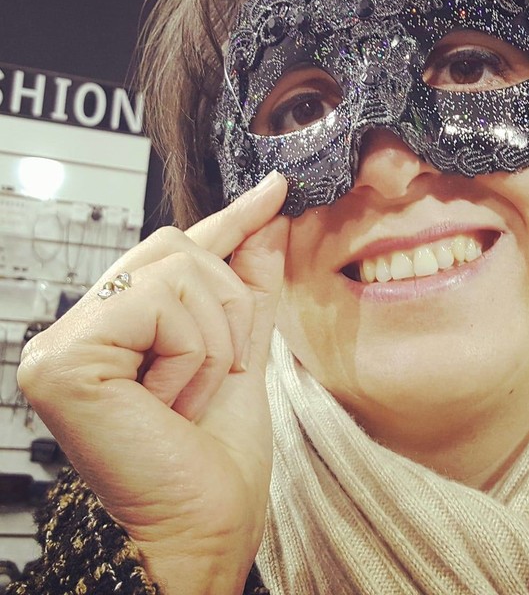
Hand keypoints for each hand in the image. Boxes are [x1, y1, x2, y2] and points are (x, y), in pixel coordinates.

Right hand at [17, 171, 288, 594]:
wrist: (203, 528)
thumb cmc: (217, 457)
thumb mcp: (245, 354)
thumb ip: (251, 287)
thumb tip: (271, 220)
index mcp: (124, 326)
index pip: (179, 249)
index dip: (232, 217)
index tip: (276, 188)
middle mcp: (85, 325)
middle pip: (178, 246)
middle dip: (228, 304)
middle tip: (222, 370)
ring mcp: (66, 341)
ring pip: (178, 272)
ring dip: (214, 337)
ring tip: (193, 395)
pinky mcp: (64, 360)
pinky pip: (160, 307)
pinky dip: (190, 353)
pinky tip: (170, 400)